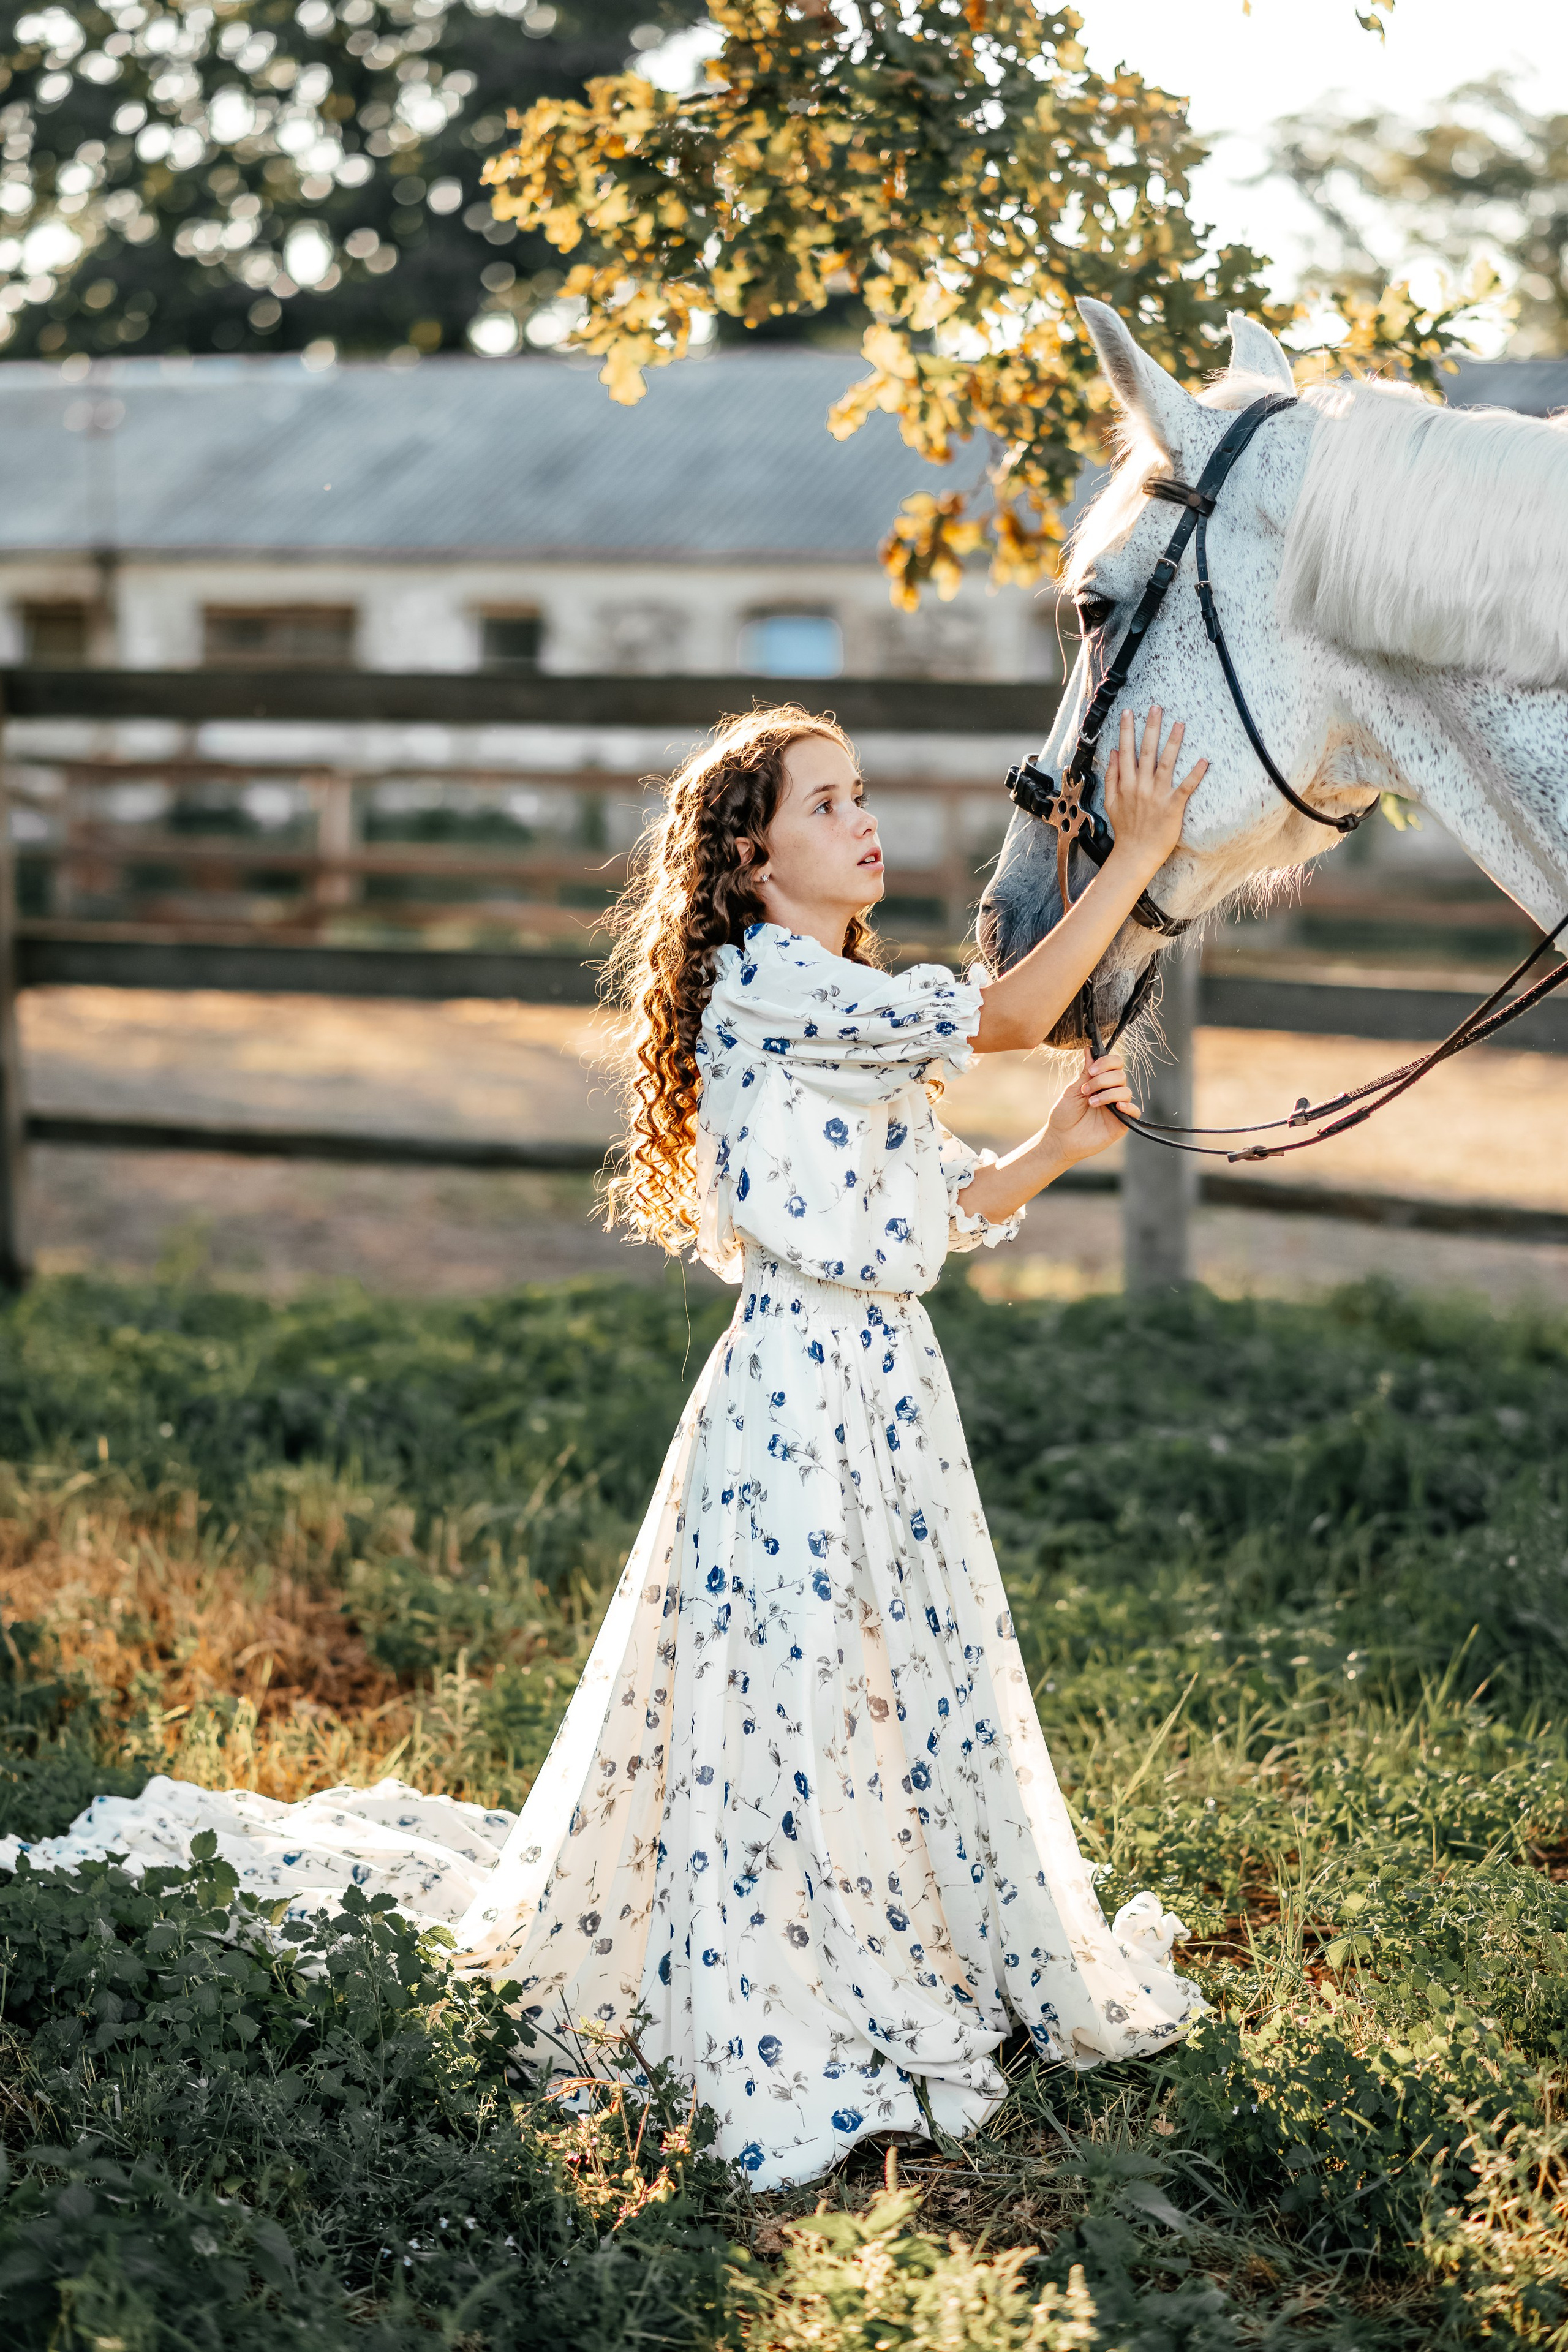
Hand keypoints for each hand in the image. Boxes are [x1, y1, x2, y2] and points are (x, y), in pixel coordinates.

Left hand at [1046, 1048, 1138, 1164]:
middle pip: (1121, 1075)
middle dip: (1102, 1080)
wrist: (1061, 1139)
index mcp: (1101, 1082)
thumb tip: (1090, 1050)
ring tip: (1091, 1103)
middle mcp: (1111, 1092)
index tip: (1092, 1070)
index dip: (1106, 1063)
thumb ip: (1085, 1071)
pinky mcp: (1122, 1123)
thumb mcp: (1073, 1090)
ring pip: (1126, 1091)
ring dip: (1108, 1094)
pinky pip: (1135, 1111)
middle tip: (1086, 1090)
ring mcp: (1117, 1107)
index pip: (1115, 1064)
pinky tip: (1116, 1107)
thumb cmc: (1065, 1115)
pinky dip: (1128, 1107)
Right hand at [1102, 706, 1207, 877]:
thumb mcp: (1110, 802)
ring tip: (1179, 723)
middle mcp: (1141, 786)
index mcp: (1126, 784)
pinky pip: (1185, 787)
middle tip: (1156, 707)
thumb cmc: (1126, 829)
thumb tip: (1114, 754)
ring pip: (1165, 763)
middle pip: (1146, 751)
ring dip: (1172, 742)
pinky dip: (1195, 774)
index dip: (1127, 730)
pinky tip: (1204, 760)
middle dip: (1150, 727)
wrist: (1135, 854)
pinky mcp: (1172, 807)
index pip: (1126, 751)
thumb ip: (1112, 777)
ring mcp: (1157, 796)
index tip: (1129, 712)